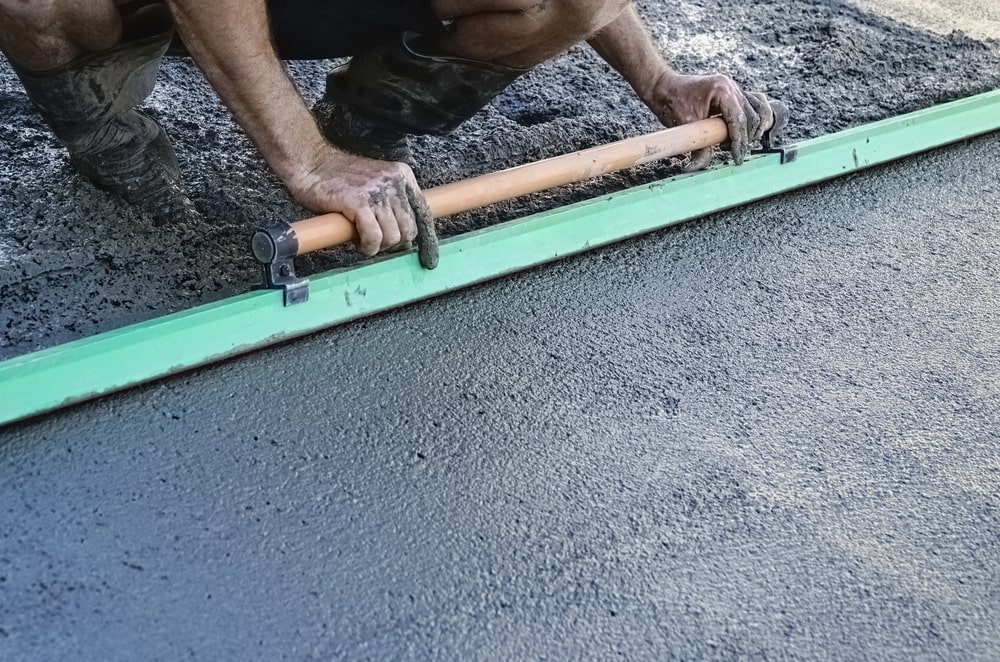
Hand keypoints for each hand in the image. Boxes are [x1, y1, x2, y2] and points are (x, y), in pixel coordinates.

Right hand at [289, 147, 437, 267]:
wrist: (311, 163)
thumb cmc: (339, 178)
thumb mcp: (376, 183)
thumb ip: (392, 202)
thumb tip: (405, 236)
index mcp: (402, 176)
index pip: (424, 212)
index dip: (427, 240)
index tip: (429, 259)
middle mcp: (394, 182)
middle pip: (410, 229)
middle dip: (394, 243)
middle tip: (377, 242)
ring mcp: (377, 192)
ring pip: (393, 236)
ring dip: (379, 246)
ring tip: (363, 239)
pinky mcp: (359, 202)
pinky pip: (374, 237)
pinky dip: (368, 247)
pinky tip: (359, 244)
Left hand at [646, 72, 773, 170]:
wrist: (663, 87)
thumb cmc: (671, 100)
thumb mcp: (685, 125)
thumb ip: (697, 147)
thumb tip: (700, 165)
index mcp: (722, 90)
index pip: (739, 120)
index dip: (739, 142)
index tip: (736, 157)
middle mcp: (731, 87)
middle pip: (752, 116)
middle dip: (745, 138)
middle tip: (734, 153)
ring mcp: (733, 89)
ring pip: (757, 111)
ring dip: (751, 130)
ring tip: (736, 144)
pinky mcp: (732, 95)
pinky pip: (752, 106)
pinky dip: (753, 120)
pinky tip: (746, 134)